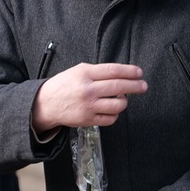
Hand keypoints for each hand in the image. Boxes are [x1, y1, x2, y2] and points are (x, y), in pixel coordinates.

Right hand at [31, 63, 146, 134]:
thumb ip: (98, 72)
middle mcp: (87, 89)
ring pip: (118, 105)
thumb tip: (122, 74)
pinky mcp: (87, 120)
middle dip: (136, 86)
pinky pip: (110, 119)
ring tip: (122, 99)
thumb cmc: (64, 85)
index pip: (114, 71)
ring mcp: (88, 106)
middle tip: (143, 86)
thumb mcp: (77, 71)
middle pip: (119, 87)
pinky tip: (112, 110)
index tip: (139, 73)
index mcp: (85, 73)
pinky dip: (115, 114)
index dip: (130, 71)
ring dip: (124, 102)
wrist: (45, 104)